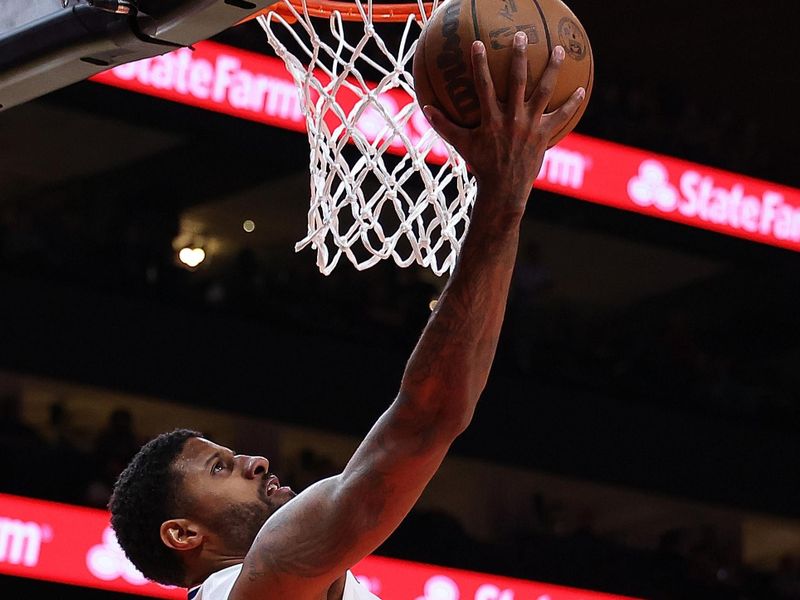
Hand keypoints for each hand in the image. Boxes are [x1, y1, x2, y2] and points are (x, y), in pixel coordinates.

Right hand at [423, 32, 585, 212]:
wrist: (504, 190)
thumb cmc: (481, 166)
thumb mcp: (461, 145)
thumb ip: (444, 125)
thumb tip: (426, 109)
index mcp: (491, 119)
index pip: (484, 85)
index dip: (480, 63)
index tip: (478, 43)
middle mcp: (512, 119)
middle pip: (518, 80)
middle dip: (519, 56)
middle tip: (522, 36)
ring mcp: (530, 126)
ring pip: (544, 91)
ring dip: (552, 69)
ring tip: (558, 50)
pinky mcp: (544, 135)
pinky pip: (561, 116)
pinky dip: (572, 103)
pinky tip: (580, 90)